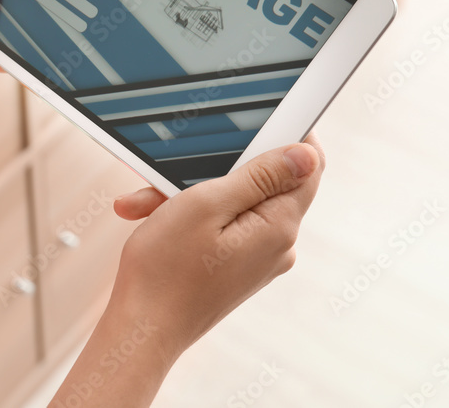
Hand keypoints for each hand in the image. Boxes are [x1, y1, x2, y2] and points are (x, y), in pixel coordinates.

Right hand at [50, 135, 323, 406]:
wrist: (140, 329)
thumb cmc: (164, 271)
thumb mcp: (206, 205)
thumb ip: (259, 177)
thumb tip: (306, 153)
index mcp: (278, 227)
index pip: (308, 167)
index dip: (287, 136)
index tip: (254, 119)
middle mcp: (277, 246)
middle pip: (263, 183)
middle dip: (214, 169)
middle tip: (171, 172)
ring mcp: (257, 260)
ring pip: (234, 204)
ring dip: (192, 195)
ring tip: (149, 204)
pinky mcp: (236, 268)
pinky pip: (223, 227)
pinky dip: (191, 217)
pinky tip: (155, 220)